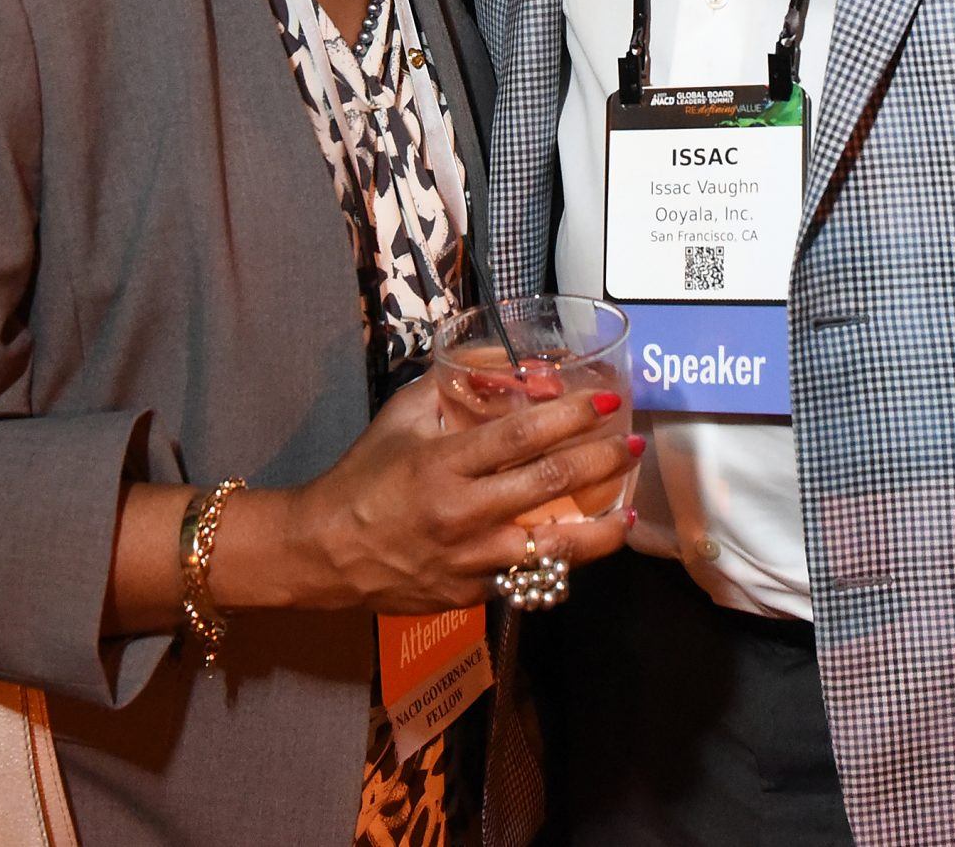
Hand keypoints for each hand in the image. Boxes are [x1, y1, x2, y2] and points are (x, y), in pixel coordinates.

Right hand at [226, 375, 639, 615]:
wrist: (324, 552)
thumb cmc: (364, 476)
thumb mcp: (401, 414)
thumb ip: (454, 383)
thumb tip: (508, 362)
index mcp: (443, 464)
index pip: (521, 435)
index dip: (569, 415)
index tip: (604, 398)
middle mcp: (462, 513)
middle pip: (548, 486)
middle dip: (599, 461)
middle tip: (631, 444)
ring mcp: (469, 560)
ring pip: (552, 547)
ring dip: (599, 528)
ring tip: (629, 510)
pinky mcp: (471, 593)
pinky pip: (528, 577)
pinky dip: (562, 561)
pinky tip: (587, 545)